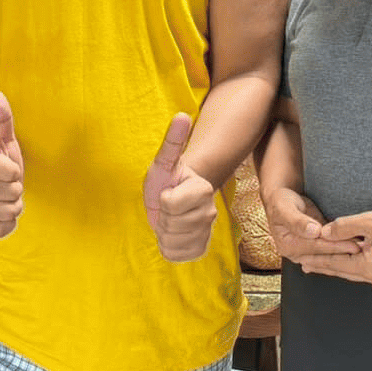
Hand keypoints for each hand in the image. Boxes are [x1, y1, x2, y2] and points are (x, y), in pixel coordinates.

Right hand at [0, 91, 23, 238]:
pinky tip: (1, 212)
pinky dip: (9, 222)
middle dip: (16, 189)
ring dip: (14, 205)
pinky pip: (5, 227)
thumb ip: (2, 118)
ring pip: (11, 210)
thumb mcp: (5, 140)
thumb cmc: (2, 162)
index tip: (7, 169)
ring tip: (4, 197)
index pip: (9, 171)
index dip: (13, 170)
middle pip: (13, 192)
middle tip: (6, 184)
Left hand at [142, 114, 216, 261]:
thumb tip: (182, 115)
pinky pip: (177, 255)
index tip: (166, 192)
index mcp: (202, 188)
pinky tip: (172, 235)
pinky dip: (168, 248)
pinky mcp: (200, 249)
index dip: (162, 200)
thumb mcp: (163, 162)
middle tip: (165, 208)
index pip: (171, 203)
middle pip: (172, 225)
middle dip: (162, 217)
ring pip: (174, 242)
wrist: (170, 201)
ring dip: (163, 233)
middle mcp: (209, 212)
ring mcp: (206, 232)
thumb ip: (173, 141)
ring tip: (168, 219)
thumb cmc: (166, 179)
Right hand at [264, 187, 360, 264]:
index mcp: (288, 246)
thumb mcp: (285, 208)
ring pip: (329, 253)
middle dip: (344, 250)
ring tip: (364, 246)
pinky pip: (330, 247)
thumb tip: (313, 232)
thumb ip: (297, 221)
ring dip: (346, 250)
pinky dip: (343, 245)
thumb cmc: (281, 202)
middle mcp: (297, 253)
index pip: (315, 247)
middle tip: (364, 247)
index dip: (334, 245)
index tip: (352, 243)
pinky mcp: (315, 246)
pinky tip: (357, 243)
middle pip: (324, 252)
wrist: (282, 199)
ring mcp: (307, 251)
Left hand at [300, 208, 371, 287]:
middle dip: (324, 266)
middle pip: (344, 271)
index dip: (317, 259)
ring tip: (322, 264)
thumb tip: (324, 232)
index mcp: (369, 269)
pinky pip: (367, 269)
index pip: (335, 264)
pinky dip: (354, 264)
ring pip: (356, 271)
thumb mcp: (371, 222)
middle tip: (304, 265)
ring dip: (338, 265)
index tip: (300, 259)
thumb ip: (345, 227)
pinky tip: (349, 260)